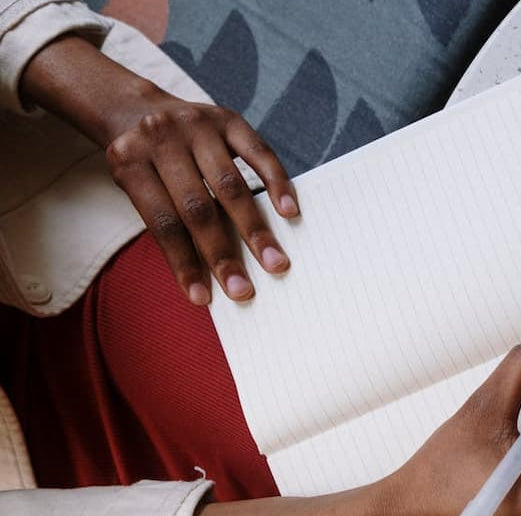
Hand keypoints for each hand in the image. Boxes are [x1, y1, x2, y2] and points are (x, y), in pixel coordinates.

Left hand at [19, 35, 298, 304]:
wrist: (137, 108)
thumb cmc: (142, 164)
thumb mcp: (136, 187)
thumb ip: (167, 221)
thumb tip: (208, 274)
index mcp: (130, 162)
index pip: (161, 223)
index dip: (183, 263)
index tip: (203, 299)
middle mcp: (162, 139)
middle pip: (197, 207)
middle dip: (222, 253)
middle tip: (244, 290)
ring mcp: (197, 125)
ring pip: (230, 185)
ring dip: (255, 230)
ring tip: (275, 263)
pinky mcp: (228, 117)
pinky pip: (259, 152)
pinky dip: (276, 183)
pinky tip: (289, 211)